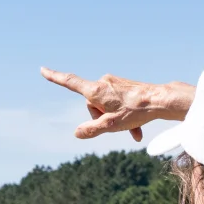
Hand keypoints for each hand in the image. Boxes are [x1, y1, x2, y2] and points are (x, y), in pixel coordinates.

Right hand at [40, 68, 192, 141]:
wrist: (161, 101)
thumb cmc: (136, 111)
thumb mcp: (111, 125)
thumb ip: (92, 129)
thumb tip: (77, 133)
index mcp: (96, 90)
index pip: (70, 82)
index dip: (55, 77)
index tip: (42, 70)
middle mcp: (103, 82)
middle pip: (93, 104)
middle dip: (102, 118)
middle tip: (118, 127)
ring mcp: (115, 83)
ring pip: (107, 105)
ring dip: (116, 120)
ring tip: (132, 131)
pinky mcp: (125, 86)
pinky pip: (118, 103)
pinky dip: (124, 116)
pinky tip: (137, 129)